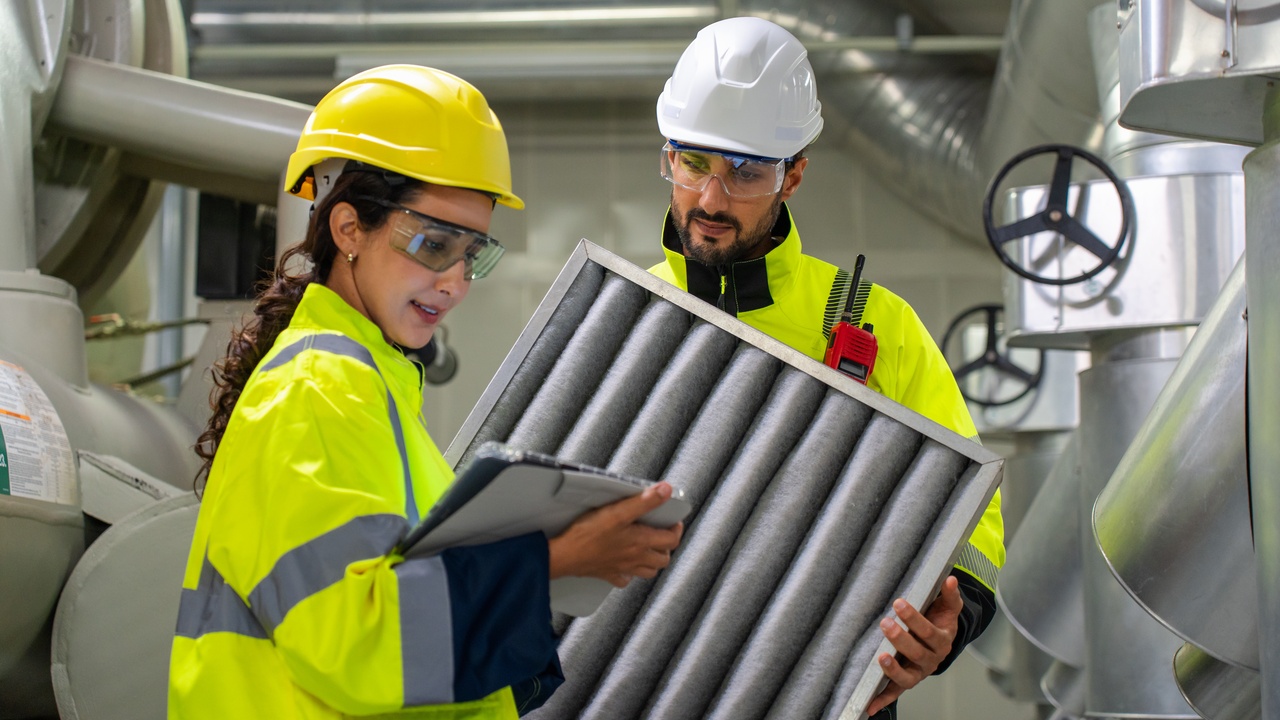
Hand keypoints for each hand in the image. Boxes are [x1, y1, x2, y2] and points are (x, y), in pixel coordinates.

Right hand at [548, 482, 683, 587]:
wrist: (564, 555)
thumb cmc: (589, 534)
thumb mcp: (618, 512)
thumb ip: (644, 501)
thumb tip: (666, 491)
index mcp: (641, 542)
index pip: (671, 540)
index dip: (676, 529)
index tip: (673, 521)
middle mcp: (635, 558)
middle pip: (663, 558)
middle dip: (667, 546)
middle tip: (662, 533)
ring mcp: (622, 568)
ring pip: (648, 571)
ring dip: (653, 560)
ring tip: (648, 547)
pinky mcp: (607, 574)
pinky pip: (625, 579)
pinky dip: (630, 573)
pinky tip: (625, 563)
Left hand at [865, 575, 963, 715]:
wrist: (939, 642)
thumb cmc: (939, 621)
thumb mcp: (948, 608)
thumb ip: (950, 595)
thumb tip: (950, 579)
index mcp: (942, 641)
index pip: (928, 631)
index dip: (915, 619)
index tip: (899, 603)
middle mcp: (931, 660)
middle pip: (917, 653)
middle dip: (901, 639)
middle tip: (885, 623)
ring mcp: (918, 673)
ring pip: (907, 677)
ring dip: (893, 670)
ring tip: (880, 658)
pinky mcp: (905, 682)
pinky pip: (894, 693)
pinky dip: (883, 700)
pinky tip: (869, 706)